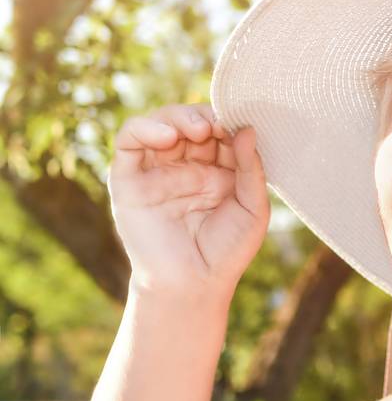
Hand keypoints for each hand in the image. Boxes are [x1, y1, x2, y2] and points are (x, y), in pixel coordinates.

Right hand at [109, 104, 269, 298]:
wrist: (194, 284)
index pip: (219, 131)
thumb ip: (251, 169)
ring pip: (158, 124)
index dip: (228, 123)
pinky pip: (129, 141)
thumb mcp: (253, 208)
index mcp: (217, 170)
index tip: (240, 124)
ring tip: (197, 129)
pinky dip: (144, 128)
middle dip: (203, 116)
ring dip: (176, 116)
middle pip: (188, 121)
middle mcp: (185, 166)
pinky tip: (167, 137)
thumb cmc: (227, 251)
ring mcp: (156, 171)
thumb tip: (247, 128)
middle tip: (216, 125)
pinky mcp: (129, 179)